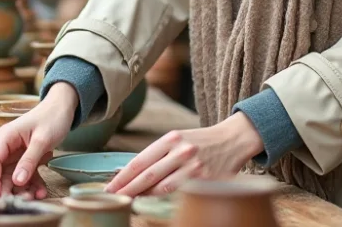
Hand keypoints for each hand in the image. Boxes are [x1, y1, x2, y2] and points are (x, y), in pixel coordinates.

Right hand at [0, 83, 77, 198]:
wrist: (64, 108)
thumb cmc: (52, 117)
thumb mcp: (42, 139)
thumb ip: (29, 160)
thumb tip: (17, 181)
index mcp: (7, 136)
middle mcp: (8, 146)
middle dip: (5, 187)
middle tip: (13, 201)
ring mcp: (17, 153)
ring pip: (12, 176)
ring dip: (20, 189)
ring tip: (32, 197)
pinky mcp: (26, 159)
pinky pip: (26, 175)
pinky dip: (32, 184)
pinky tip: (40, 191)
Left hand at [106, 112, 263, 196]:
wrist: (232, 140)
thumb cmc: (199, 142)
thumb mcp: (177, 139)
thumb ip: (158, 154)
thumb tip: (130, 173)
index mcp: (170, 138)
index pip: (140, 161)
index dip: (122, 177)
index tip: (109, 188)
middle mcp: (181, 151)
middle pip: (147, 176)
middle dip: (127, 190)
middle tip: (113, 199)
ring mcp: (194, 167)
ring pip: (162, 187)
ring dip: (144, 197)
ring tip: (129, 203)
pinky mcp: (205, 180)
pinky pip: (179, 193)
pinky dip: (164, 199)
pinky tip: (153, 203)